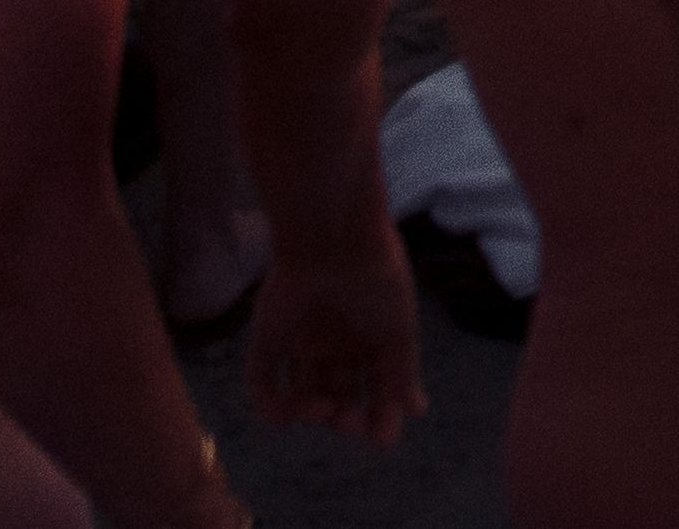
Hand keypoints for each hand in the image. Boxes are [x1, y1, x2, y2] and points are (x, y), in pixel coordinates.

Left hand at [247, 236, 421, 436]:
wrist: (333, 242)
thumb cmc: (377, 284)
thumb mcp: (400, 333)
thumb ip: (403, 374)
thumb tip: (416, 412)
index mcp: (369, 339)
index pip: (372, 387)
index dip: (377, 414)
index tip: (381, 437)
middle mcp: (334, 344)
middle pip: (338, 394)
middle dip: (344, 416)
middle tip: (348, 424)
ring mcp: (298, 343)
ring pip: (302, 392)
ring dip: (310, 412)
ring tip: (321, 411)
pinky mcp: (267, 340)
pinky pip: (262, 382)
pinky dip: (270, 406)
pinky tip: (286, 417)